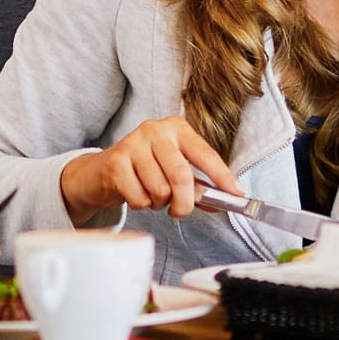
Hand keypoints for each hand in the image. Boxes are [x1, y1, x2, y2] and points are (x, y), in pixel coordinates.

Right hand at [58, 116, 242, 223]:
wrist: (100, 172)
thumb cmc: (143, 170)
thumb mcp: (172, 169)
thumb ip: (197, 184)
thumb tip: (224, 200)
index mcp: (176, 128)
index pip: (205, 153)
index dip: (222, 176)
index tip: (238, 194)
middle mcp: (155, 129)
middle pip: (181, 175)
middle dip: (184, 202)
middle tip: (180, 211)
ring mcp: (134, 143)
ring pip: (160, 190)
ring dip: (158, 203)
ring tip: (151, 194)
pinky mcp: (116, 162)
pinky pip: (139, 198)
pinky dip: (141, 205)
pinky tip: (134, 192)